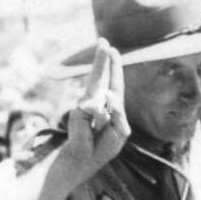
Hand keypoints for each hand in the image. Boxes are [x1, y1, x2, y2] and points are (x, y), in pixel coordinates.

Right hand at [64, 39, 129, 170]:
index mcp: (110, 106)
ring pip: (103, 96)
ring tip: (99, 130)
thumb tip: (108, 94)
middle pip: (102, 77)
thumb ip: (119, 113)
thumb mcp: (120, 131)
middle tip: (102, 41)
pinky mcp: (80, 109)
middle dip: (102, 60)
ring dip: (106, 118)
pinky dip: (101, 121)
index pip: (114, 83)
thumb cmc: (103, 147)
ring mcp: (86, 103)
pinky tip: (94, 131)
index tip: (112, 50)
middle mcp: (97, 101)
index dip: (114, 67)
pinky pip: (100, 110)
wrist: (85, 158)